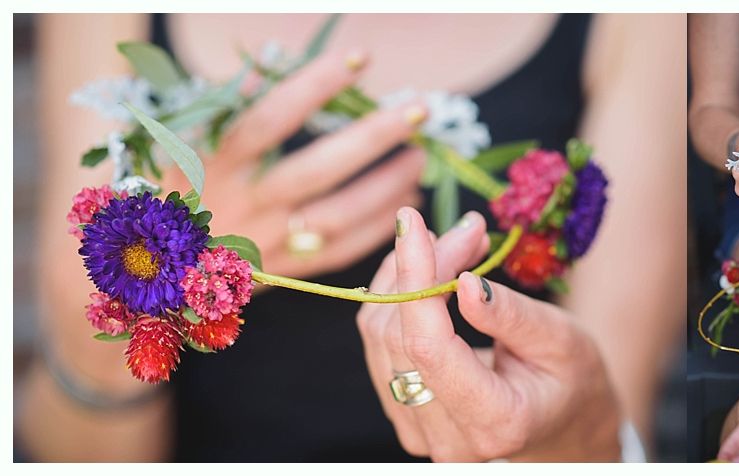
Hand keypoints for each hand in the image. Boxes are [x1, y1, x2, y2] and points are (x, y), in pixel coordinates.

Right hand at [160, 49, 427, 278]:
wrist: (165, 270)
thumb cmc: (185, 190)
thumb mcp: (189, 142)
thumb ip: (233, 101)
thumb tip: (275, 54)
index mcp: (216, 165)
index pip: (270, 120)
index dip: (315, 86)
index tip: (360, 58)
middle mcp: (244, 205)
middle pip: (317, 170)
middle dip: (372, 138)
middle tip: (417, 111)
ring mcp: (267, 243)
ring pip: (338, 216)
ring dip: (387, 186)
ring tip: (419, 157)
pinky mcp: (287, 273)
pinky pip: (341, 252)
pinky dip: (380, 227)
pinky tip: (409, 200)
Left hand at [356, 208, 621, 461]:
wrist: (563, 420)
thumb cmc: (571, 378)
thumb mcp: (561, 339)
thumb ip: (510, 315)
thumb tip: (463, 283)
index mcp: (494, 422)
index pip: (429, 347)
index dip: (416, 278)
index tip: (411, 222)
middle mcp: (447, 437)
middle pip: (402, 335)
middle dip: (423, 266)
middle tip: (467, 228)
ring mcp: (418, 431)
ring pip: (379, 336)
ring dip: (408, 276)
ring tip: (455, 244)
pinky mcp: (403, 413)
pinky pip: (380, 345)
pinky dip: (399, 297)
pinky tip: (430, 271)